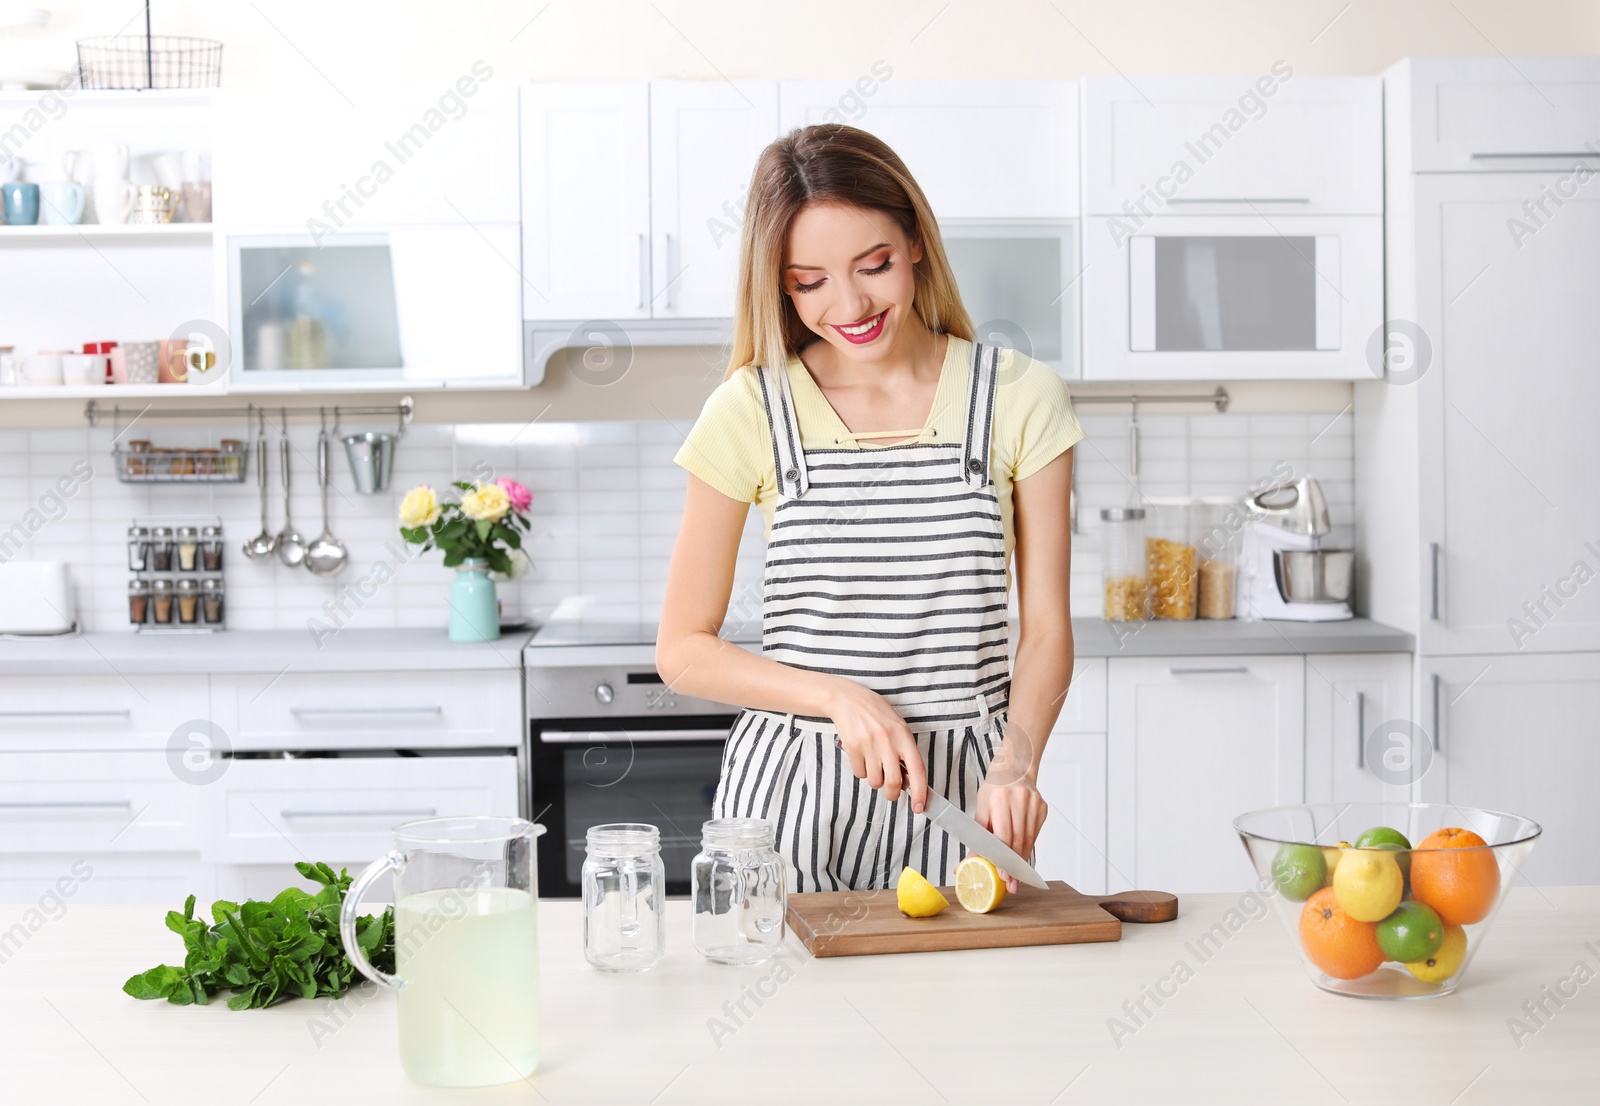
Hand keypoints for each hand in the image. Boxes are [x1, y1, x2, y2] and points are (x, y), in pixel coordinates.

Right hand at [825, 678, 928, 811]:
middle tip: (891, 793)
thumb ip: (904, 751)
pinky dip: (861, 771)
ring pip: (874, 780)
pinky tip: (861, 756)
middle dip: (892, 794)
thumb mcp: (898, 726)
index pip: (917, 769)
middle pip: (893, 782)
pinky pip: (859, 773)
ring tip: (874, 765)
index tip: (919, 806)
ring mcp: (869, 744)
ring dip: (875, 780)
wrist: (848, 699)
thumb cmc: (876, 713)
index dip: (920, 792)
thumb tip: (909, 780)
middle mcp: (888, 740)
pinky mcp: (852, 747)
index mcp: (904, 735)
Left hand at [974, 772, 1047, 894]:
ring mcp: (1034, 803)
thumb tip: (970, 862)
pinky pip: (1035, 834)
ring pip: (1029, 840)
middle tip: (1010, 884)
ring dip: (1021, 859)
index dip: (1003, 858)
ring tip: (1016, 876)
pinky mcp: (1043, 808)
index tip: (1003, 876)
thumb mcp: (981, 808)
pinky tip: (1021, 855)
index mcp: (1001, 798)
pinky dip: (1027, 846)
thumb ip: (978, 837)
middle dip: (1013, 865)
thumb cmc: (994, 789)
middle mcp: (1020, 800)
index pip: (1004, 835)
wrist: (1015, 768)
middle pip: (1019, 840)